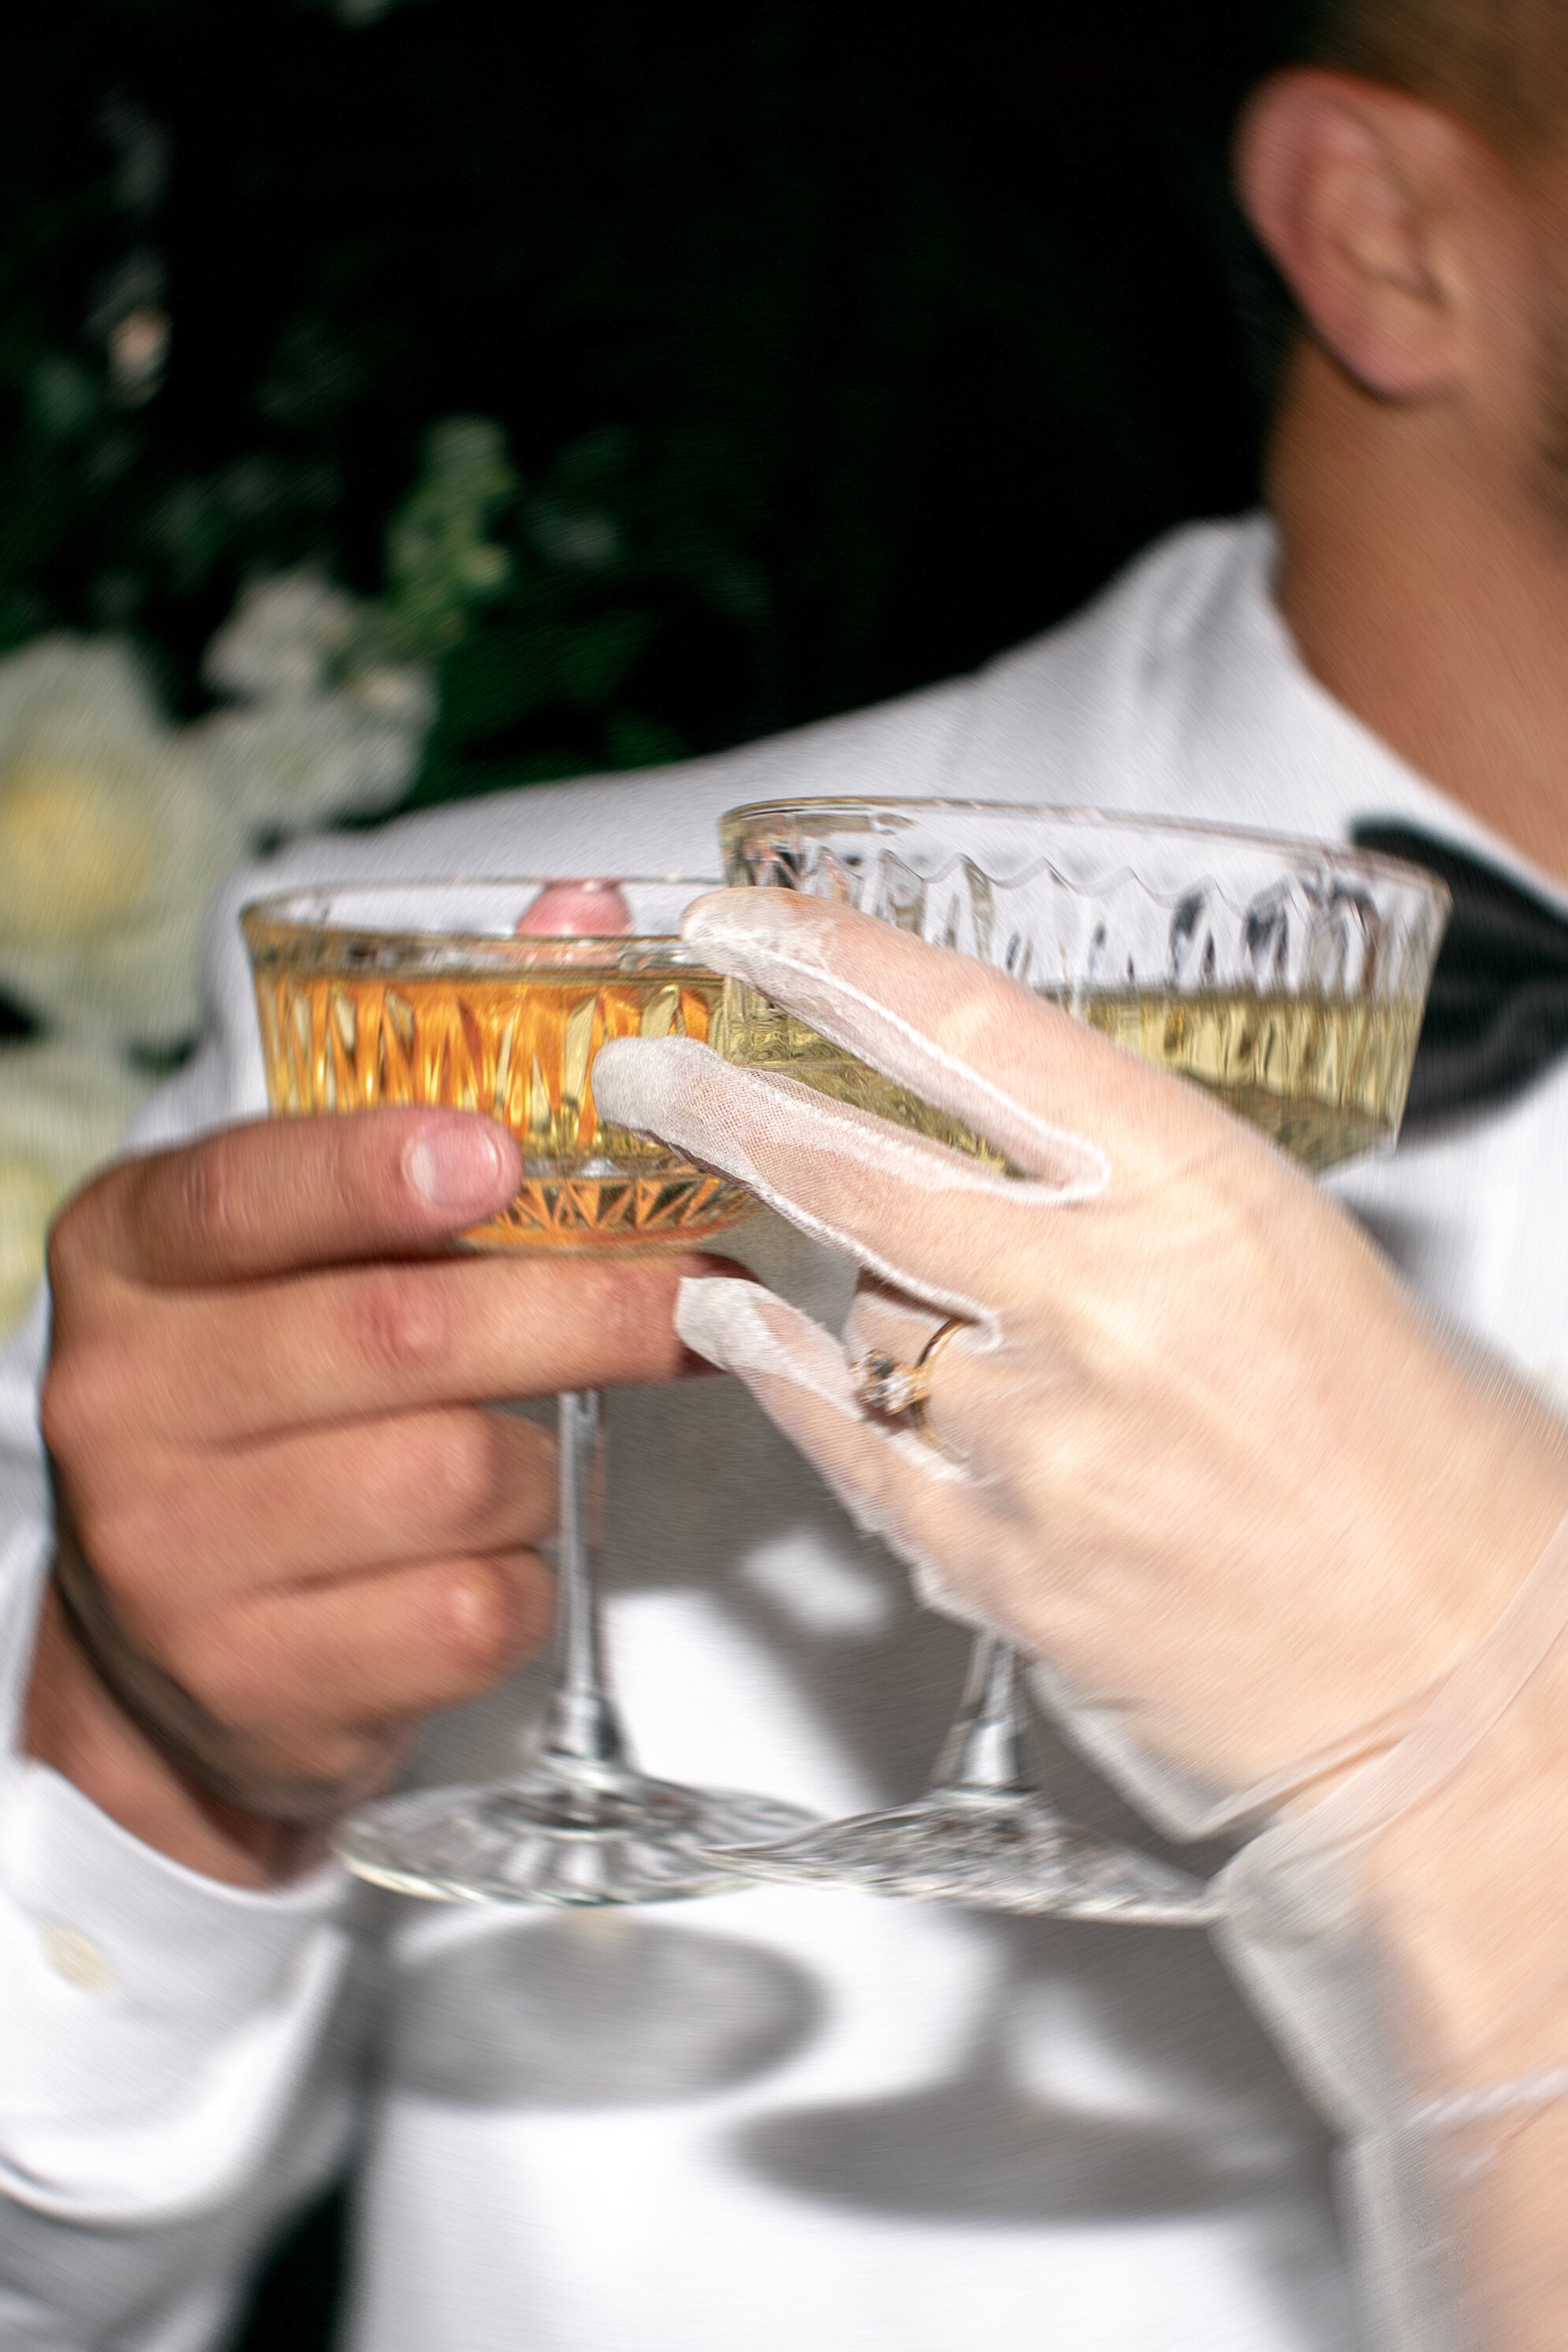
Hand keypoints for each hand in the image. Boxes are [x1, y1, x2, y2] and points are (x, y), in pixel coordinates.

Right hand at [29, 1108, 721, 1883]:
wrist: (162, 1655)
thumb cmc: (261, 1418)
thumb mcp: (270, 1282)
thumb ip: (388, 1222)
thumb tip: (605, 1188)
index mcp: (125, 1262)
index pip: (242, 1196)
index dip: (374, 1172)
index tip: (501, 1158)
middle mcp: (120, 1403)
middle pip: (400, 1333)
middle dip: (586, 1309)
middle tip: (700, 1297)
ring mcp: (173, 1556)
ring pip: (459, 1476)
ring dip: (539, 1471)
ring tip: (508, 1473)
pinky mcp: (254, 1682)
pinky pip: (472, 1608)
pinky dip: (520, 1584)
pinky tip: (477, 1569)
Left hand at [595, 887, 1567, 1804]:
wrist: (1470, 1692)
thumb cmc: (1432, 1477)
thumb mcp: (1305, 1262)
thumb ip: (1148, 1195)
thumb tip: (1019, 1141)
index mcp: (1207, 1199)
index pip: (975, 1035)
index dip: (832, 963)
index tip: (745, 926)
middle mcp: (1110, 1309)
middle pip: (857, 1165)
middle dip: (723, 1101)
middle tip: (646, 1066)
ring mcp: (1043, 1444)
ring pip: (856, 1310)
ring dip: (829, 1274)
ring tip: (812, 1254)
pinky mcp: (1004, 1568)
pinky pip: (846, 1446)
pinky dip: (779, 1375)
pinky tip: (736, 1327)